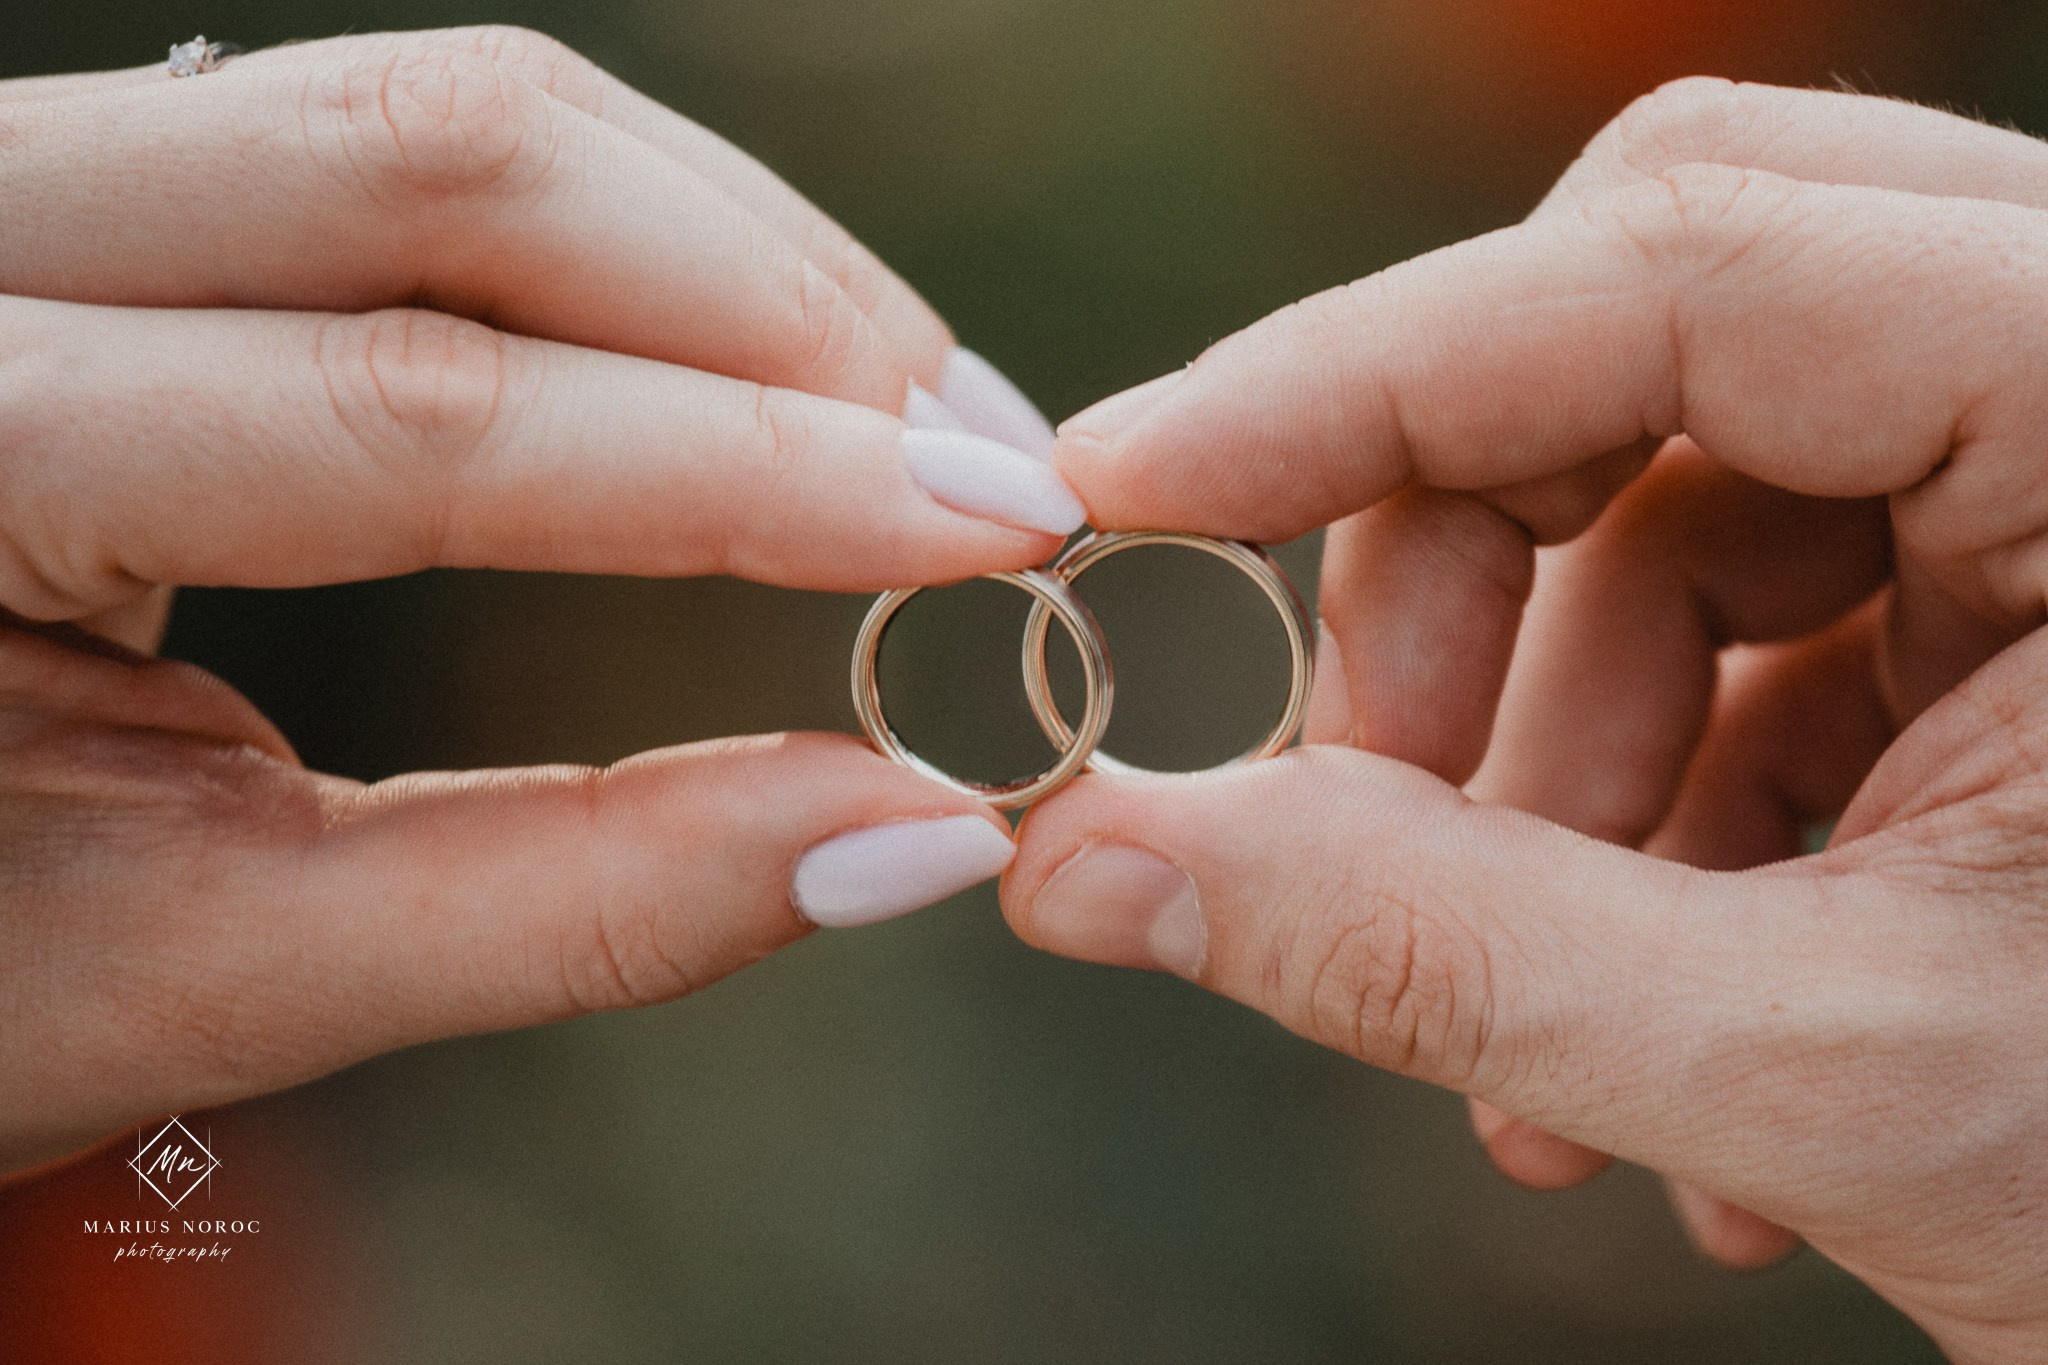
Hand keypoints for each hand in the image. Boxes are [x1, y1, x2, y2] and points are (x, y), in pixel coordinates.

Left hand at [0, 27, 1084, 1173]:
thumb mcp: (205, 966)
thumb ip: (567, 903)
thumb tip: (906, 836)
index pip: (416, 418)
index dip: (743, 474)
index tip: (991, 530)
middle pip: (452, 167)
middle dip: (778, 312)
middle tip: (996, 465)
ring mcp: (40, 179)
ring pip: (456, 116)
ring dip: (735, 255)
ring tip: (922, 419)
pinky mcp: (128, 192)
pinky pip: (420, 152)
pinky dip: (639, 244)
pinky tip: (769, 352)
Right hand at [1003, 79, 2047, 1359]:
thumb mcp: (1834, 1074)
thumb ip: (1433, 954)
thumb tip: (1086, 862)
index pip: (1692, 256)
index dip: (1362, 368)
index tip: (1124, 482)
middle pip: (1661, 317)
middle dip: (1464, 572)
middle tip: (1362, 795)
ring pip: (1677, 490)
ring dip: (1541, 749)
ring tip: (1540, 1043)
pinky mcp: (2018, 601)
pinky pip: (1742, 614)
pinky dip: (1636, 802)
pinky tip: (1642, 1020)